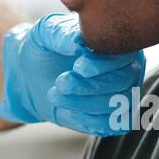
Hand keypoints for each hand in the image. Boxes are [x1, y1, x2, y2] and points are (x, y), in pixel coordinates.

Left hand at [0, 12, 144, 135]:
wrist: (31, 72)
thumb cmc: (45, 46)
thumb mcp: (46, 32)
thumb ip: (63, 34)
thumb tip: (79, 43)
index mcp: (116, 43)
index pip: (124, 54)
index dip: (103, 64)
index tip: (78, 67)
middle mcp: (126, 69)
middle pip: (123, 81)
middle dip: (90, 85)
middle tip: (62, 82)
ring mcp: (122, 95)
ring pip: (117, 105)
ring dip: (83, 103)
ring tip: (54, 94)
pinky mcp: (110, 118)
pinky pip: (109, 125)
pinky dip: (85, 120)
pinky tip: (64, 110)